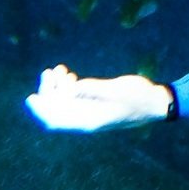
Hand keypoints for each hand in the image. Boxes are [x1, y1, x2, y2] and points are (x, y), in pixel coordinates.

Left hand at [25, 64, 173, 131]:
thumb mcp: (117, 90)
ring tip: (59, 69)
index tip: (31, 97)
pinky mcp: (96, 105)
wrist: (157, 103)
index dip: (41, 110)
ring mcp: (90, 113)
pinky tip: (69, 75)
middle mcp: (86, 119)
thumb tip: (71, 89)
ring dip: (57, 88)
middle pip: (56, 110)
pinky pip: (74, 99)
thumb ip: (93, 89)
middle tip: (49, 71)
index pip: (55, 121)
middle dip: (48, 92)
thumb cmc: (140, 97)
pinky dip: (68, 88)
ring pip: (64, 103)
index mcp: (89, 120)